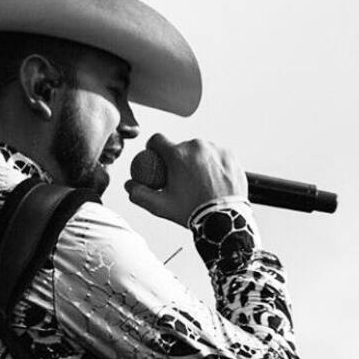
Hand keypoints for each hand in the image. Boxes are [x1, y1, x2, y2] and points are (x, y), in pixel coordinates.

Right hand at [124, 134, 247, 226]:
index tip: (157, 158)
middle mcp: (197, 146)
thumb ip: (139, 194)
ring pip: (199, 150)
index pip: (157, 140)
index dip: (154, 148)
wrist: (225, 218)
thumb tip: (129, 185)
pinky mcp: (229, 154)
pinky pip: (216, 154)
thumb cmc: (193, 211)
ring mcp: (215, 149)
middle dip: (178, 159)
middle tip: (181, 178)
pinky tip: (213, 179)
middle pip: (180, 147)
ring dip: (197, 161)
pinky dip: (213, 163)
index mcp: (177, 154)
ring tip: (199, 182)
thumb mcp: (161, 206)